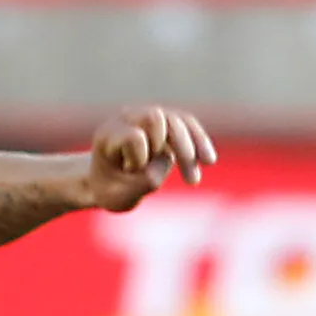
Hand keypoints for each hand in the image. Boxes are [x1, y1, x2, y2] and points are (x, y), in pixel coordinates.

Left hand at [85, 106, 216, 213]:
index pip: (134, 137)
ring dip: (193, 149)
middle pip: (157, 118)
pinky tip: (209, 161)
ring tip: (195, 180)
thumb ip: (141, 182)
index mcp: (107, 135)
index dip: (140, 159)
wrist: (110, 184)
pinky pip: (188, 124)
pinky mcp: (164, 123)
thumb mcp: (117, 197)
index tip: (129, 173)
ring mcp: (146, 117)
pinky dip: (199, 142)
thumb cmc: (110, 191)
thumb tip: (167, 158)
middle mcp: (126, 119)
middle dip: (174, 147)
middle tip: (181, 178)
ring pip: (178, 121)